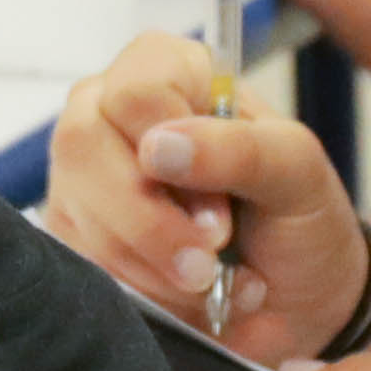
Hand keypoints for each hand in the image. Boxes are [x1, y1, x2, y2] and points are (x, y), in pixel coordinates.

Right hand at [44, 32, 366, 353]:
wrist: (297, 301)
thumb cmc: (299, 217)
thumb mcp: (297, 172)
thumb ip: (238, 149)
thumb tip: (158, 147)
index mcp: (169, 69)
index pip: (133, 93)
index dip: (171, 155)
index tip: (220, 212)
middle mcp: (110, 109)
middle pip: (84, 146)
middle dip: (150, 224)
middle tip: (206, 264)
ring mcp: (82, 173)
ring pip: (78, 212)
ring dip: (152, 268)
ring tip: (210, 281)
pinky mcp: (72, 233)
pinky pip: (79, 262)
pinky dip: (139, 292)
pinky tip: (183, 296)